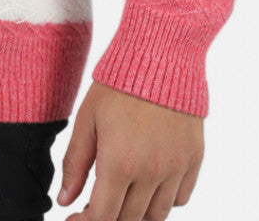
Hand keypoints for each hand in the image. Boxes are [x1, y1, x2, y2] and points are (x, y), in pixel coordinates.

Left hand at [57, 81, 203, 219]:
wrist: (161, 54)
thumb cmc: (119, 83)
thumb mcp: (87, 118)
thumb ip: (75, 163)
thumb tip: (64, 200)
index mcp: (119, 163)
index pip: (102, 217)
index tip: (75, 217)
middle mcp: (152, 172)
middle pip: (129, 220)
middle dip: (109, 216)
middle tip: (95, 202)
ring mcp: (176, 168)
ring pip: (157, 215)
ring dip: (137, 212)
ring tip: (123, 193)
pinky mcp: (195, 159)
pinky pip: (181, 198)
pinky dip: (165, 199)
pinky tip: (149, 182)